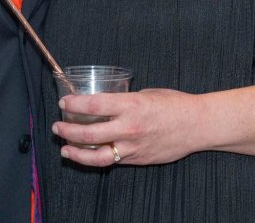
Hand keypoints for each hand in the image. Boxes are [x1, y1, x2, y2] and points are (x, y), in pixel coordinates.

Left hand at [53, 88, 198, 167]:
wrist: (197, 126)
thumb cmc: (175, 105)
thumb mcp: (147, 93)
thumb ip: (125, 101)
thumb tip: (107, 103)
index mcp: (130, 105)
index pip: (92, 105)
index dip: (73, 104)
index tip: (63, 102)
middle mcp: (128, 127)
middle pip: (88, 133)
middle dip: (67, 130)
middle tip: (57, 125)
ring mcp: (132, 146)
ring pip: (96, 155)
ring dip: (75, 151)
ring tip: (64, 148)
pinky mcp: (137, 159)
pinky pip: (111, 161)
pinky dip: (95, 159)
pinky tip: (85, 156)